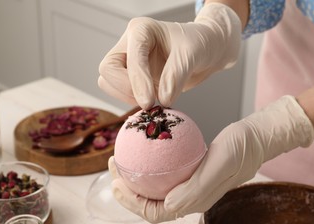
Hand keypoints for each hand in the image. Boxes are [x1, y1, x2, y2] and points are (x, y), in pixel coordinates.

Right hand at [98, 3, 241, 109]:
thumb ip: (175, 76)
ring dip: (127, 96)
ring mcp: (128, 61)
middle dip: (126, 88)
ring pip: (107, 82)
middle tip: (150, 101)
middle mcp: (129, 44)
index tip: (149, 102)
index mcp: (141, 30)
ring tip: (154, 99)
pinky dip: (131, 100)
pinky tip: (153, 100)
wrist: (205, 50)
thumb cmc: (199, 44)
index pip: (129, 58)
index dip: (137, 81)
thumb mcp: (191, 56)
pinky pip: (119, 92)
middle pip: (107, 69)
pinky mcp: (132, 77)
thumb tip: (162, 99)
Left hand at [109, 96, 313, 222]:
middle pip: (150, 203)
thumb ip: (195, 188)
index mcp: (193, 201)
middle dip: (127, 190)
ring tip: (122, 160)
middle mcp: (189, 197)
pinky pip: (164, 174)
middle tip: (113, 166)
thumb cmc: (241, 149)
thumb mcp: (219, 164)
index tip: (117, 182)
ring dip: (135, 179)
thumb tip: (168, 205)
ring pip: (155, 189)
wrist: (256, 138)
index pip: (154, 212)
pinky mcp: (192, 172)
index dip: (131, 202)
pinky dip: (149, 166)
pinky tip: (144, 150)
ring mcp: (190, 185)